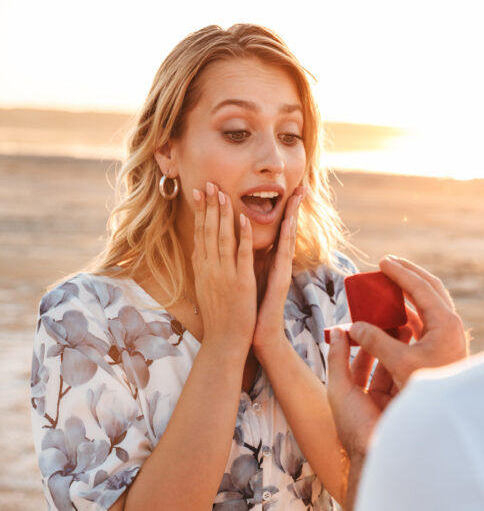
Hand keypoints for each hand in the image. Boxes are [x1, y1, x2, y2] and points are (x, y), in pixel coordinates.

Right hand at [192, 182, 255, 359]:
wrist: (225, 340)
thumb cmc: (219, 316)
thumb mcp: (207, 288)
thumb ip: (206, 268)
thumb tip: (200, 252)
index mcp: (203, 268)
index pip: (200, 234)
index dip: (200, 212)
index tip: (199, 193)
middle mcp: (210, 268)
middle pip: (208, 231)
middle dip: (209, 205)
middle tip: (208, 183)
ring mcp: (224, 274)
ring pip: (222, 238)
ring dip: (222, 214)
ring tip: (223, 193)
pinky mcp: (241, 282)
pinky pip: (241, 255)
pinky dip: (242, 236)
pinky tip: (243, 220)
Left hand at [251, 187, 304, 358]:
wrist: (258, 334)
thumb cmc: (253, 308)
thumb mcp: (251, 278)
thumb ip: (252, 260)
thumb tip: (246, 243)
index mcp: (271, 261)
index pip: (278, 230)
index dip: (284, 211)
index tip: (289, 191)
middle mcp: (280, 263)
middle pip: (288, 230)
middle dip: (294, 209)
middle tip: (302, 188)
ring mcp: (283, 271)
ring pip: (288, 238)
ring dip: (291, 216)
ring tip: (296, 197)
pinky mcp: (281, 280)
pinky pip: (282, 255)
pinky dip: (284, 238)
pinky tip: (287, 223)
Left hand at [326, 324, 410, 461]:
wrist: (378, 451)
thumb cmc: (354, 425)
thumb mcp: (339, 388)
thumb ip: (337, 359)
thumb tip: (337, 332)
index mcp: (355, 396)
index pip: (359, 363)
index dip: (363, 344)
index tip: (369, 324)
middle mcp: (374, 398)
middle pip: (380, 364)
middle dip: (386, 344)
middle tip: (394, 323)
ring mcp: (393, 401)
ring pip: (396, 369)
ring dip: (400, 350)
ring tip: (408, 329)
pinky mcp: (409, 403)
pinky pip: (410, 378)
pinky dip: (412, 363)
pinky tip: (416, 347)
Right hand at [347, 255, 467, 389]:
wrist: (447, 411)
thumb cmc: (427, 388)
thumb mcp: (399, 363)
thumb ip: (376, 341)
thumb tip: (354, 326)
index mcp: (445, 323)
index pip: (421, 287)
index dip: (400, 273)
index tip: (382, 262)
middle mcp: (450, 324)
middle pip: (430, 288)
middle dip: (408, 274)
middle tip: (387, 263)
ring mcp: (448, 335)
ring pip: (428, 303)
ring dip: (407, 293)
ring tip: (387, 284)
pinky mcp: (442, 346)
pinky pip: (424, 320)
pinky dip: (407, 312)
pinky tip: (391, 313)